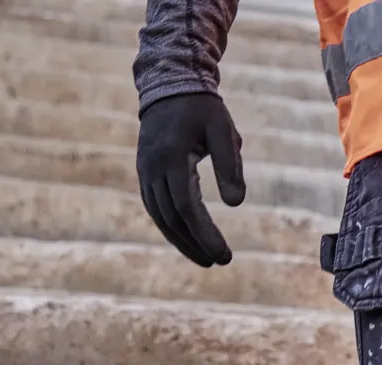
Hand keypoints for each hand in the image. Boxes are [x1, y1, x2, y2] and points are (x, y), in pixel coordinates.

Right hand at [136, 92, 246, 266]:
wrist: (170, 85)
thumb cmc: (202, 108)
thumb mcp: (223, 131)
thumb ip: (230, 166)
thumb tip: (236, 204)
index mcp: (171, 159)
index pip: (187, 208)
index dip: (205, 235)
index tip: (224, 255)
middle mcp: (152, 169)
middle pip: (172, 218)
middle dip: (196, 244)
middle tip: (221, 261)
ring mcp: (145, 171)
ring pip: (160, 217)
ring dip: (181, 241)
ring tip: (205, 260)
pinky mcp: (145, 172)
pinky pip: (155, 207)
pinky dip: (171, 227)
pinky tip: (188, 240)